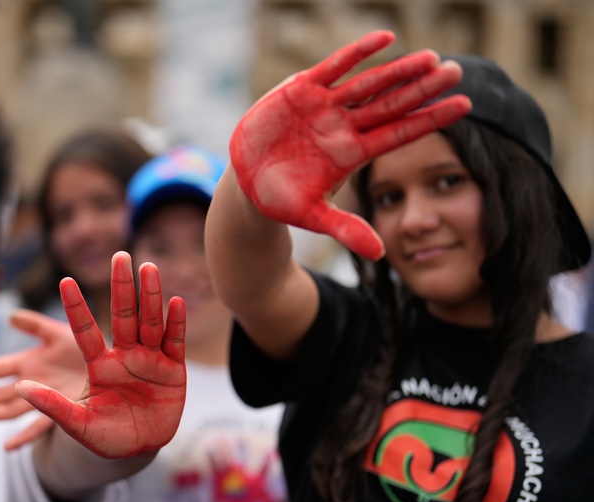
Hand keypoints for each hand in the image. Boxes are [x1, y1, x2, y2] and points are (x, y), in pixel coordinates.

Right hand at [0, 309, 86, 449]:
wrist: (113, 368)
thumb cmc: (87, 345)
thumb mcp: (59, 332)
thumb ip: (35, 325)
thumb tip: (9, 316)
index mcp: (29, 362)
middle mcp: (32, 384)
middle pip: (0, 392)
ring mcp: (44, 400)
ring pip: (14, 409)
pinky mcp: (60, 413)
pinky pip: (39, 427)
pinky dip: (23, 437)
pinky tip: (8, 447)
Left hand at [17, 251, 185, 459]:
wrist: (139, 450)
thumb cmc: (105, 437)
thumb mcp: (77, 423)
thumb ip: (51, 405)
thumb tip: (19, 386)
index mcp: (99, 365)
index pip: (85, 330)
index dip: (76, 307)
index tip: (65, 281)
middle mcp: (125, 356)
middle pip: (124, 316)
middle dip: (122, 287)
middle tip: (120, 255)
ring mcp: (150, 360)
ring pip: (150, 323)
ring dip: (151, 296)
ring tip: (149, 267)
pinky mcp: (173, 371)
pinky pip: (174, 343)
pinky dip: (175, 324)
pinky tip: (175, 302)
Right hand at [229, 30, 471, 259]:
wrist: (246, 181)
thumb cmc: (281, 199)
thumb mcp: (312, 217)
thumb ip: (345, 230)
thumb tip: (380, 253)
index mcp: (352, 154)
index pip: (400, 132)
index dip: (430, 119)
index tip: (464, 105)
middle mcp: (345, 126)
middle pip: (391, 104)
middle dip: (422, 88)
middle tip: (456, 70)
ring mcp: (325, 106)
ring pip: (369, 83)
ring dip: (398, 69)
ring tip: (431, 55)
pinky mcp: (302, 90)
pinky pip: (334, 67)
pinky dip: (357, 53)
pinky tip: (385, 38)